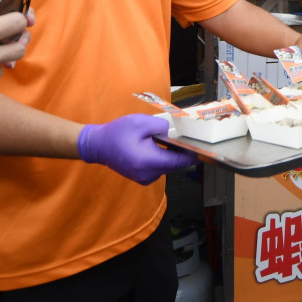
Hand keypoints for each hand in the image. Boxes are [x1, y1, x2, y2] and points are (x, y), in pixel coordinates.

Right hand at [77, 113, 195, 183]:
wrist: (98, 145)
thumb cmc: (117, 133)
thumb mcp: (140, 122)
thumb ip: (161, 127)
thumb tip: (173, 135)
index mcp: (147, 161)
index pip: (179, 162)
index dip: (192, 154)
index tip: (203, 148)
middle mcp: (148, 174)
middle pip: (175, 165)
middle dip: (180, 152)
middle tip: (182, 138)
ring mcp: (145, 178)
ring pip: (168, 167)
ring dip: (170, 155)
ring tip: (162, 142)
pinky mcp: (143, 178)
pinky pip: (160, 168)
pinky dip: (162, 159)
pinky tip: (156, 148)